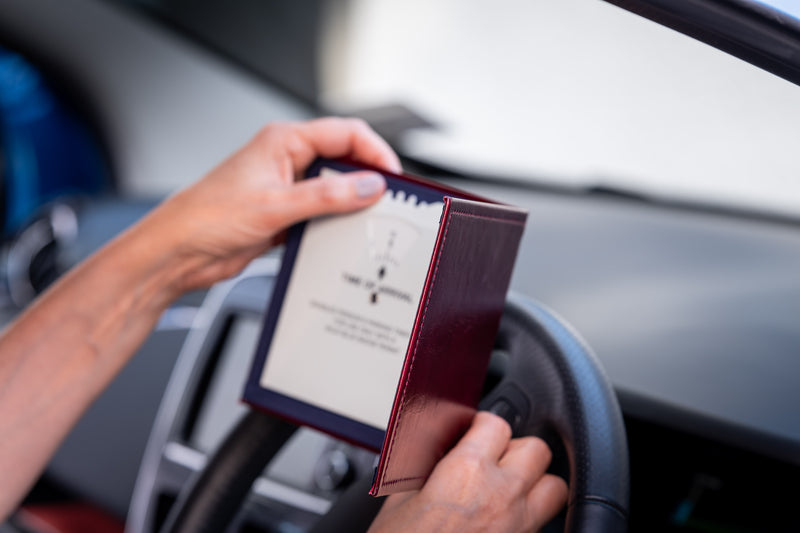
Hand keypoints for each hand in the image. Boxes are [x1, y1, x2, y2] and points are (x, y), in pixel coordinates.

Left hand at [140, 117, 400, 292]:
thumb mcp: (276, 205)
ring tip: (365, 223)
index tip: (392, 177)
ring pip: (335, 191)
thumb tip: (368, 186)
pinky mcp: (284, 215)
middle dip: (366, 180)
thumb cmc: (207, 217)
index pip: (345, 133)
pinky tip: (339, 238)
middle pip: (344, 161)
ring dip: (350, 207)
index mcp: (283, 141)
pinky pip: (322, 215)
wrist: (178, 253)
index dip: (374, 152)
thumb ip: (327, 196)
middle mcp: (287, 161)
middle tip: (385, 203)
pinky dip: (334, 225)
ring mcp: (287, 189)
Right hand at [368, 412, 568, 532]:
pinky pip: (544, 524)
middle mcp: (502, 496)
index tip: (475, 432)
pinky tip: (507, 521)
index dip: (483, 425)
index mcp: (467, 472)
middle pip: (536, 450)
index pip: (495, 425)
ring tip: (511, 489)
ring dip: (536, 483)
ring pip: (554, 487)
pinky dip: (532, 518)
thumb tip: (436, 451)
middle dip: (516, 450)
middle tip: (495, 459)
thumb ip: (425, 467)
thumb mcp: (399, 499)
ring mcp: (519, 527)